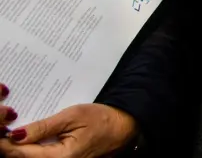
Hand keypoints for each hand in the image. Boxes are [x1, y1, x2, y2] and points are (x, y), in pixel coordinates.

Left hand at [0, 103, 136, 157]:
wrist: (122, 127)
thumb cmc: (101, 119)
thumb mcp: (73, 116)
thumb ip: (44, 127)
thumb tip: (16, 134)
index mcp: (61, 157)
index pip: (23, 154)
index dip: (6, 143)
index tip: (0, 129)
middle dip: (10, 144)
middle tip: (4, 125)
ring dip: (17, 146)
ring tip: (11, 129)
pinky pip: (38, 156)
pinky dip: (28, 147)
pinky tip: (25, 135)